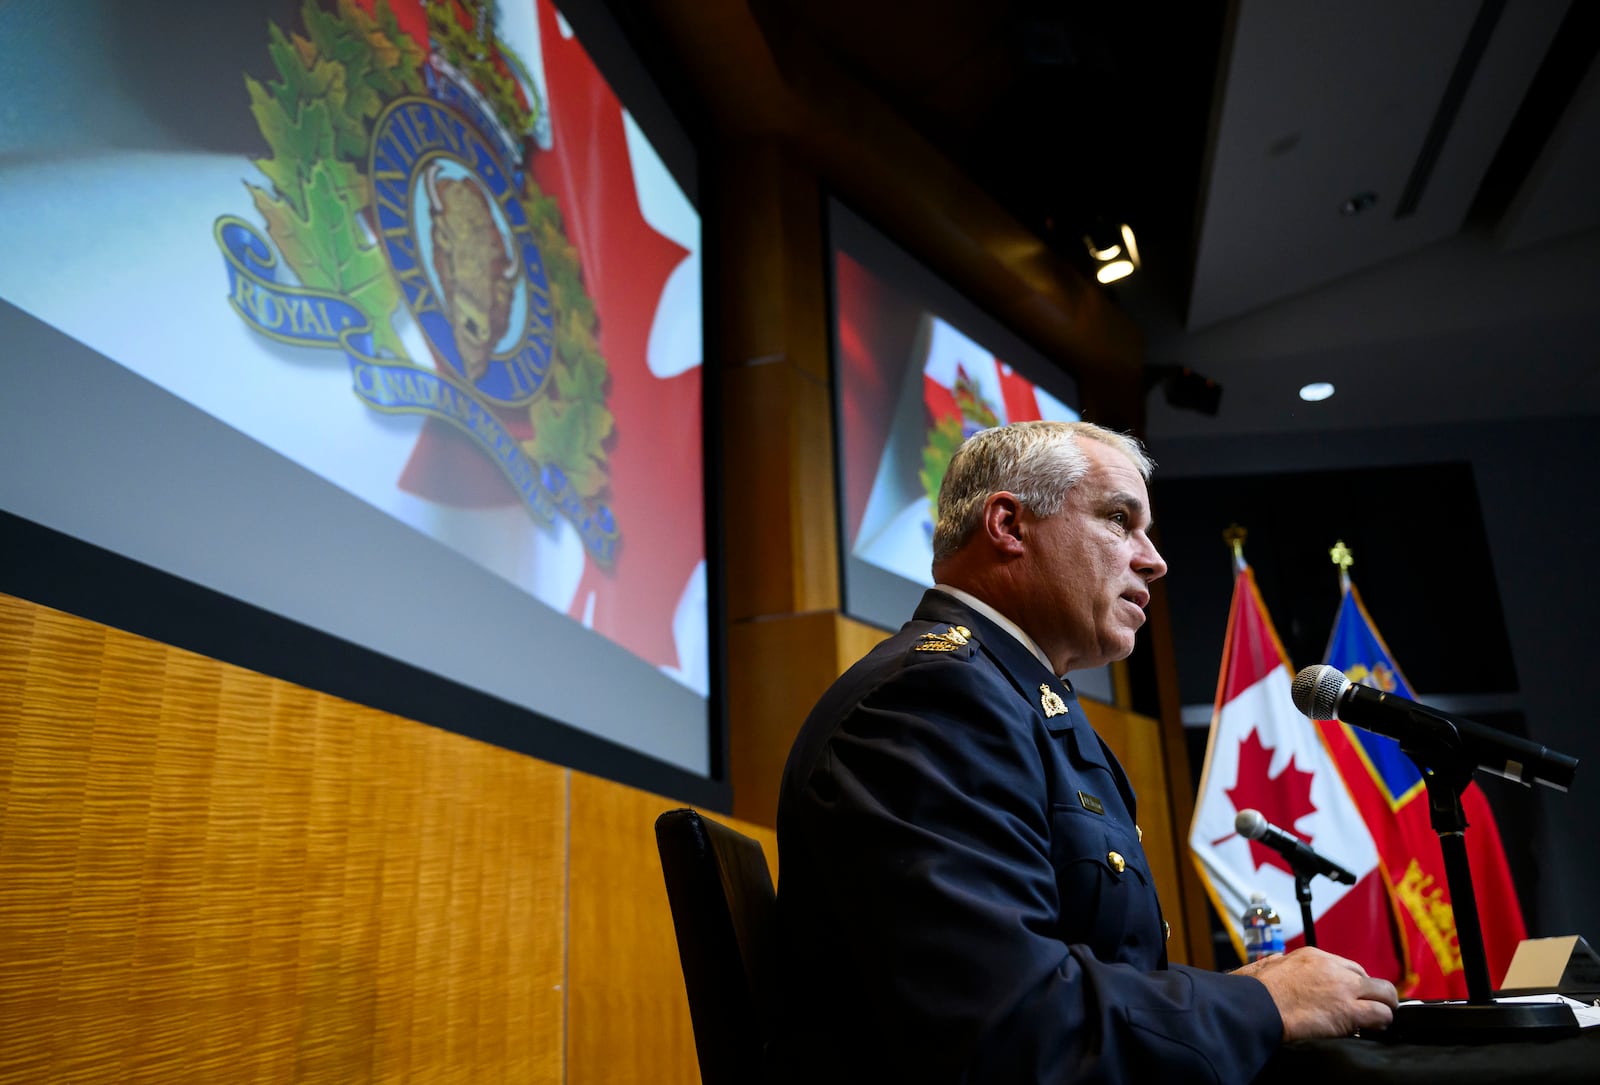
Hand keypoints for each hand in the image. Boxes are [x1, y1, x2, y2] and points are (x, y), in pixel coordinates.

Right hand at [1235, 947, 1398, 1040]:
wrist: (1257, 1006)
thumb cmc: (1255, 990)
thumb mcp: (1267, 966)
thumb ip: (1278, 963)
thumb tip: (1278, 963)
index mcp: (1313, 956)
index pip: (1349, 968)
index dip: (1355, 986)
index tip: (1352, 998)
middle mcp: (1333, 968)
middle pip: (1371, 979)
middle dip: (1373, 996)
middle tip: (1368, 1011)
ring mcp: (1344, 989)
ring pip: (1385, 995)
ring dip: (1382, 1010)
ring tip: (1376, 1023)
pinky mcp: (1349, 1011)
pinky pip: (1382, 1015)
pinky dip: (1381, 1023)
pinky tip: (1372, 1030)